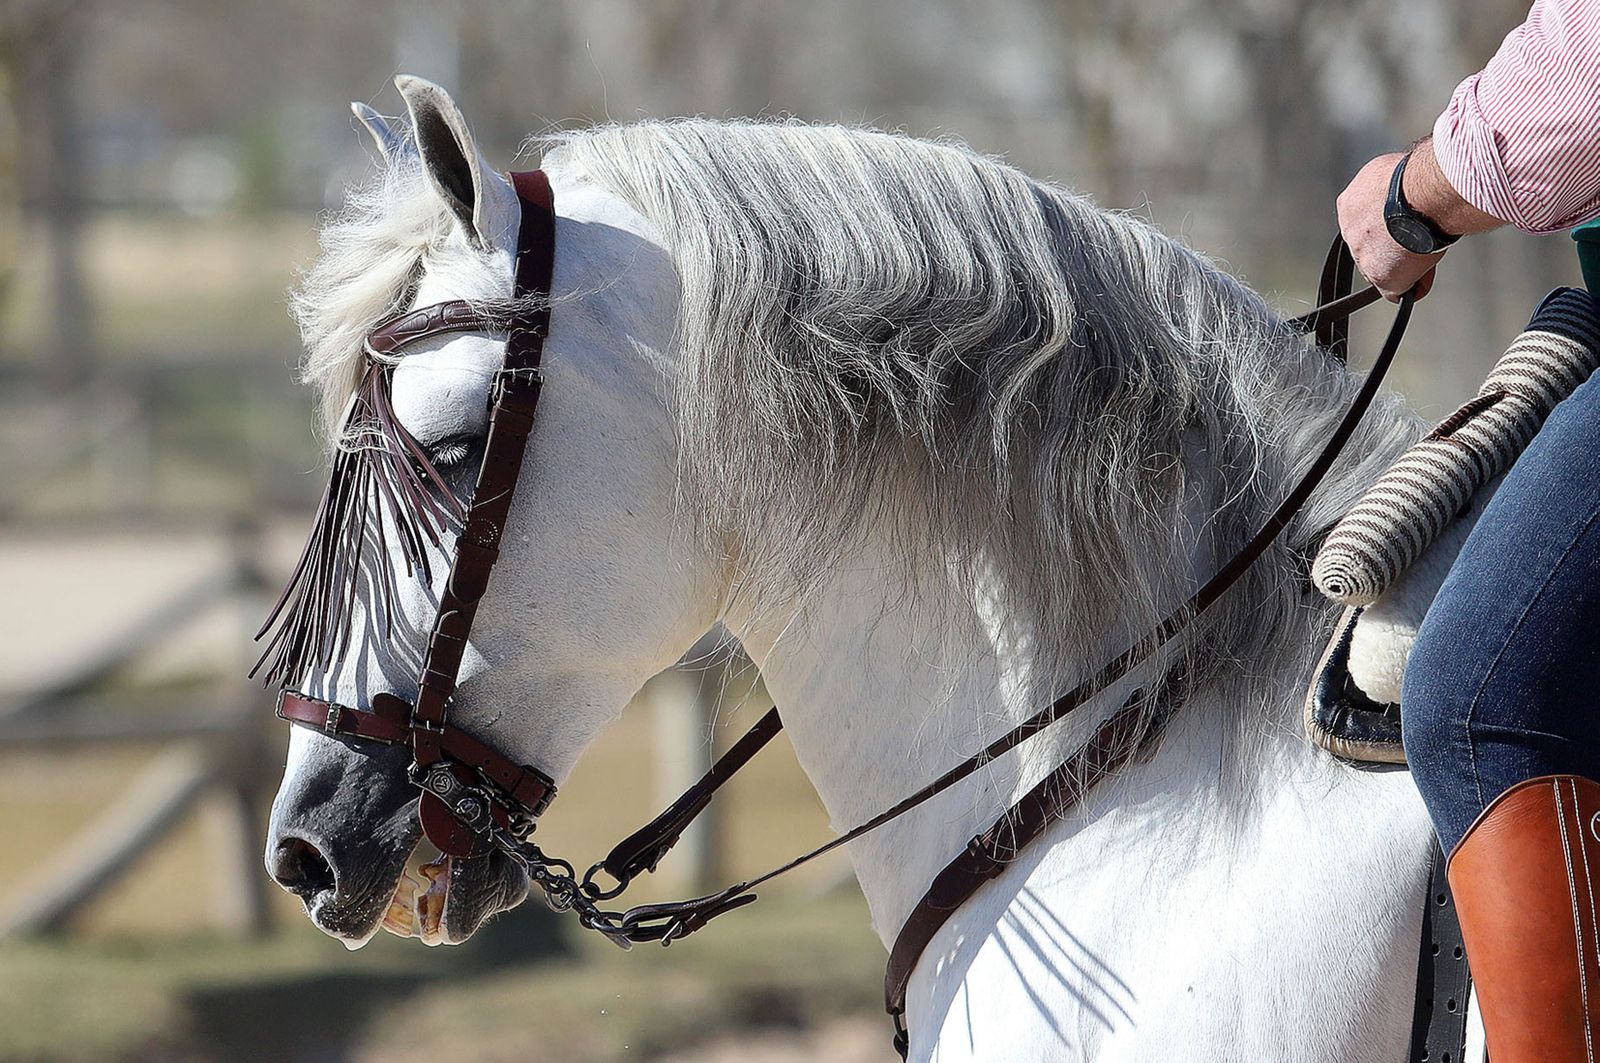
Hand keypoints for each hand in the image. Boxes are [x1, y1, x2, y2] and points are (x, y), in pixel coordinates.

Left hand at [1336, 151, 1441, 300]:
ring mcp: (1363, 256)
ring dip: (1405, 268)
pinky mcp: (1381, 276)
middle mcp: (1350, 230)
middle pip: (1374, 248)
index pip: (1367, 223)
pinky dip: (1412, 287)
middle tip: (1422, 243)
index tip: (1407, 226)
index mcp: (1352, 203)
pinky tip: (1424, 279)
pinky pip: (1395, 291)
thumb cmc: (1419, 177)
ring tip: (1428, 256)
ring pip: (1385, 270)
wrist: (1423, 193)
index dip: (1389, 228)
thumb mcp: (1397, 174)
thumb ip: (1393, 189)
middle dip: (1395, 248)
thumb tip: (1409, 191)